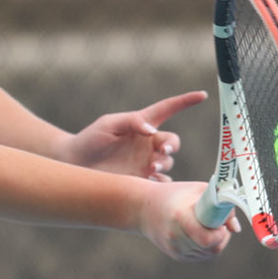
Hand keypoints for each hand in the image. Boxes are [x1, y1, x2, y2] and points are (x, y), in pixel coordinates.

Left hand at [59, 91, 206, 180]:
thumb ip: (131, 122)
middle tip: (161, 150)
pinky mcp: (142, 180)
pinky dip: (160, 183)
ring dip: (164, 164)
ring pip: (168, 162)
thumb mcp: (108, 125)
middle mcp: (148, 144)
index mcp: (142, 125)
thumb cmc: (89, 140)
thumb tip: (151, 130)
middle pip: (173, 142)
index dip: (185, 102)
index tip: (202, 95)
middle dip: (172, 146)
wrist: (75, 165)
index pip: (168, 109)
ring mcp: (146, 163)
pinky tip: (150, 182)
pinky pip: (161, 183)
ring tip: (150, 168)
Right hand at [139, 181, 237, 260]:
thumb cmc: (174, 194)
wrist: (142, 208)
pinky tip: (199, 232)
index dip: (220, 232)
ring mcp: (175, 249)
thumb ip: (222, 205)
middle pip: (212, 249)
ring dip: (215, 242)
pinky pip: (200, 255)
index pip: (208, 239)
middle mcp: (176, 237)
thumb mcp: (198, 190)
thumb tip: (236, 228)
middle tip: (217, 224)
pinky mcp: (176, 255)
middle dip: (221, 237)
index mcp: (180, 218)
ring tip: (207, 226)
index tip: (220, 223)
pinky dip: (205, 246)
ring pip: (208, 254)